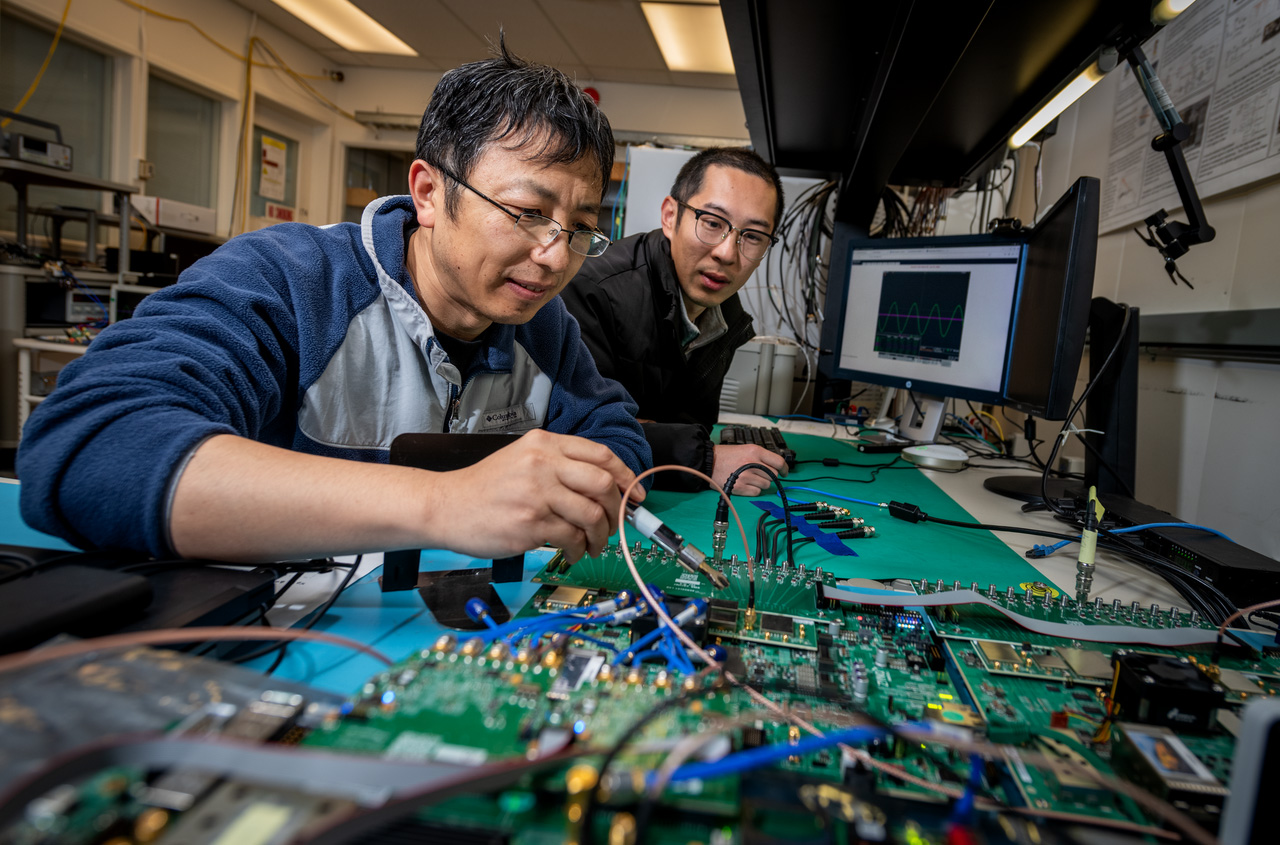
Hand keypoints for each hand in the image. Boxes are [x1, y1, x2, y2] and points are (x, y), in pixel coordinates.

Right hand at [430, 429, 642, 563]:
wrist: (445, 506)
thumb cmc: (486, 488)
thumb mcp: (523, 460)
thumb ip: (560, 467)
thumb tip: (607, 489)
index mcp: (544, 444)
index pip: (600, 455)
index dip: (626, 476)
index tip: (636, 495)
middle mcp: (542, 463)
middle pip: (603, 484)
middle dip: (617, 509)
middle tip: (616, 524)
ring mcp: (536, 493)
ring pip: (592, 514)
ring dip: (600, 535)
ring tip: (592, 545)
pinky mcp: (530, 523)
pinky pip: (572, 537)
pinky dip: (579, 549)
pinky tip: (572, 552)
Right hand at [711, 444, 788, 495]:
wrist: (708, 461)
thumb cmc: (726, 455)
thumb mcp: (745, 449)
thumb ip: (761, 457)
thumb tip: (776, 467)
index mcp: (755, 451)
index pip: (778, 462)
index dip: (784, 469)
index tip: (785, 472)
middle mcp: (752, 463)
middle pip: (773, 475)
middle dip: (769, 476)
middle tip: (759, 474)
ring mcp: (746, 476)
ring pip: (766, 485)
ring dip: (760, 483)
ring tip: (749, 478)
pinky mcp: (740, 487)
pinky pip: (756, 492)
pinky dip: (753, 490)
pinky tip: (745, 484)